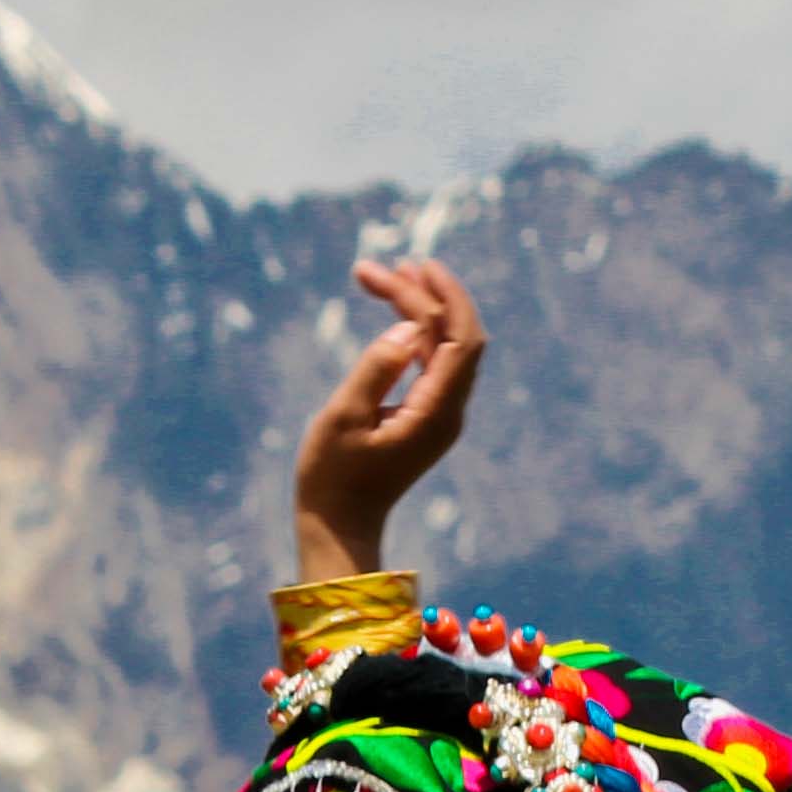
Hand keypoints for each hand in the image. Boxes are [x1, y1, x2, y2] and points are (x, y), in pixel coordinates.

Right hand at [290, 256, 484, 580]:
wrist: (338, 527)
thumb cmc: (331, 476)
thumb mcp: (343, 418)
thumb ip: (376, 369)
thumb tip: (407, 328)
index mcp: (435, 412)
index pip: (456, 338)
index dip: (439, 297)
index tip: (408, 267)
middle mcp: (449, 412)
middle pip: (460, 336)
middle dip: (435, 295)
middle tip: (398, 264)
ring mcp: (442, 417)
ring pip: (451, 348)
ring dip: (429, 311)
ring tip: (395, 279)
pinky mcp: (428, 419)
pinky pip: (437, 365)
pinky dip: (422, 335)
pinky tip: (399, 318)